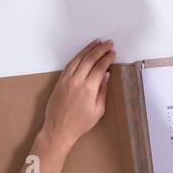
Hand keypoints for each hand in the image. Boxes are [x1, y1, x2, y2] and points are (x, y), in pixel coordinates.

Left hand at [42, 39, 115, 154]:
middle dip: (100, 49)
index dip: (107, 58)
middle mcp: (76, 81)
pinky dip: (77, 56)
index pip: (100, 67)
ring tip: (96, 42)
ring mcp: (66, 80)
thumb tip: (106, 76)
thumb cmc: (79, 124)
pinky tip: (83, 53)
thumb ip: (102, 91)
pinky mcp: (59, 81)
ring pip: (78, 58)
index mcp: (88, 89)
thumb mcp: (98, 111)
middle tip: (108, 43)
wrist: (58, 129)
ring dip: (88, 49)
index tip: (113, 53)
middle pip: (89, 59)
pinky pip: (69, 64)